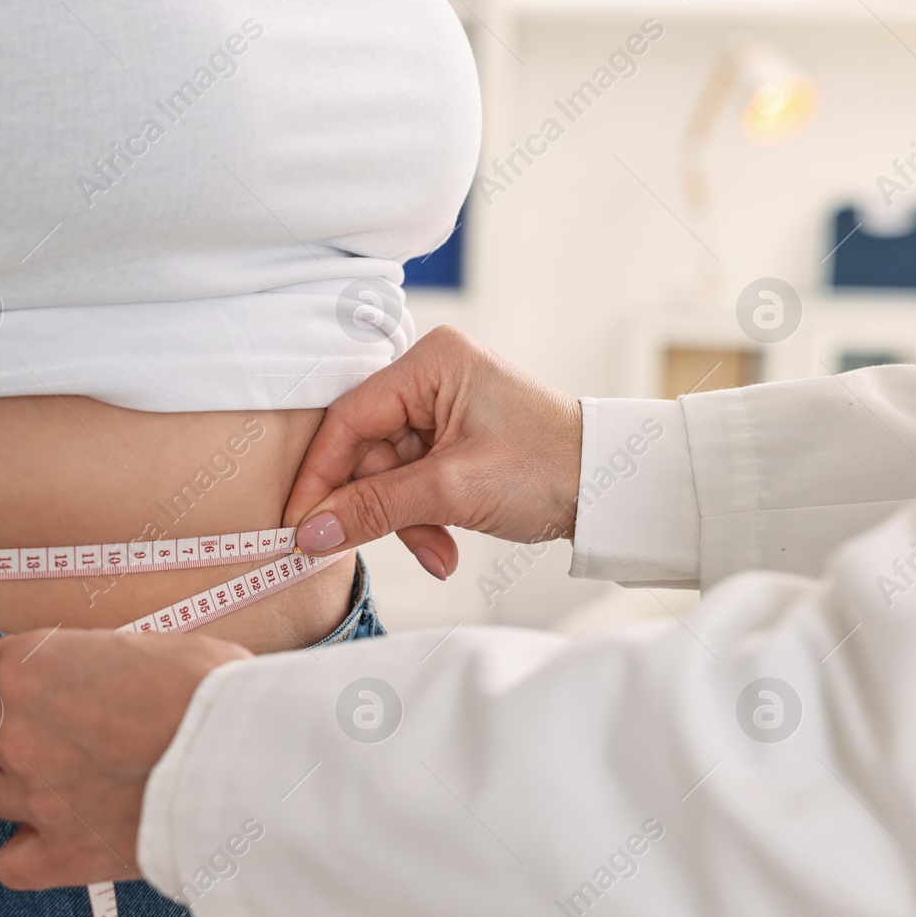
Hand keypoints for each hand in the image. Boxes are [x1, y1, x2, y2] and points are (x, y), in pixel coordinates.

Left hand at [0, 629, 248, 889]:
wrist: (243, 763)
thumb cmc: (209, 690)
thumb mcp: (149, 646)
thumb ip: (99, 663)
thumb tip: (101, 675)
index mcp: (31, 668)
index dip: (33, 678)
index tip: (64, 688)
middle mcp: (17, 732)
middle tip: (49, 735)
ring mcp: (34, 797)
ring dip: (16, 788)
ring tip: (64, 787)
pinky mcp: (61, 855)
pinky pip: (10, 864)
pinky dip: (28, 856)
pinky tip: (58, 842)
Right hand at [283, 325, 582, 578]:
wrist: (615, 489)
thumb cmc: (550, 468)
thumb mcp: (452, 490)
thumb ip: (375, 508)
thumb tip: (311, 531)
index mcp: (431, 363)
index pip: (350, 419)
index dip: (321, 475)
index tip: (300, 521)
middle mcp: (433, 378)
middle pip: (367, 450)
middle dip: (377, 507)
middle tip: (363, 548)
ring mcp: (445, 409)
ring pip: (389, 473)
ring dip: (405, 520)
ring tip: (436, 552)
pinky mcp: (455, 440)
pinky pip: (415, 481)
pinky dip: (424, 517)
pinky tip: (445, 546)